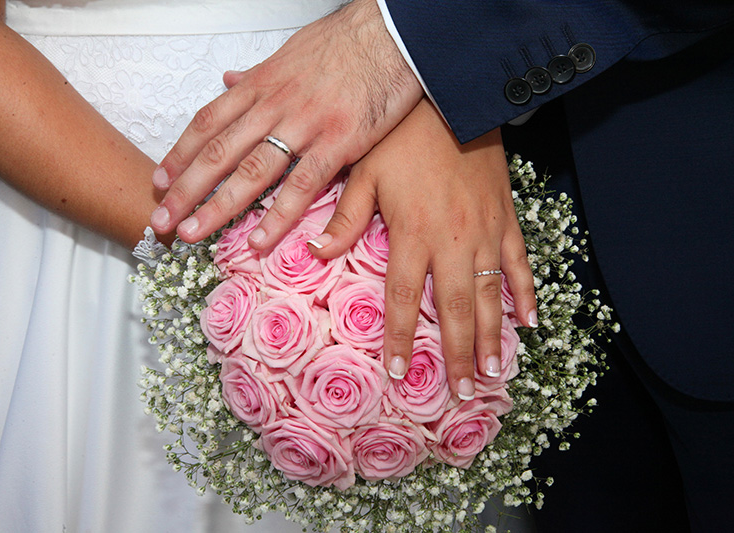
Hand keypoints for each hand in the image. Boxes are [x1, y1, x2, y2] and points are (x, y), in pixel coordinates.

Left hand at [149, 0, 422, 248]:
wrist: (389, 34)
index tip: (160, 181)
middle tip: (160, 219)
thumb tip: (229, 81)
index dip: (181, 154)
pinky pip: (302, 185)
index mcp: (261, 85)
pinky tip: (258, 240)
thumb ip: (258, 77)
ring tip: (191, 233)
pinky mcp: (338, 142)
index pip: (208, 122)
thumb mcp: (289, 55)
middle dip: (185, 189)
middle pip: (219, 152)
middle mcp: (274, 105)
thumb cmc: (343, 46)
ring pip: (251, 171)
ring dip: (218, 206)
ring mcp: (305, 124)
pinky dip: (279, 215)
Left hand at [309, 99, 536, 398]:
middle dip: (458, 354)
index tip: (399, 373)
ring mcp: (486, 232)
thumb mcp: (364, 173)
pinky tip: (532, 320)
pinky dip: (527, 292)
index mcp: (413, 234)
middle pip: (456, 309)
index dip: (401, 338)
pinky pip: (520, 262)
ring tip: (496, 372)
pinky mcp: (507, 218)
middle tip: (463, 393)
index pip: (405, 298)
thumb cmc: (403, 138)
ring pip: (491, 294)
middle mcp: (453, 241)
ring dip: (494, 336)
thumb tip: (316, 253)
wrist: (452, 101)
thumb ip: (344, 217)